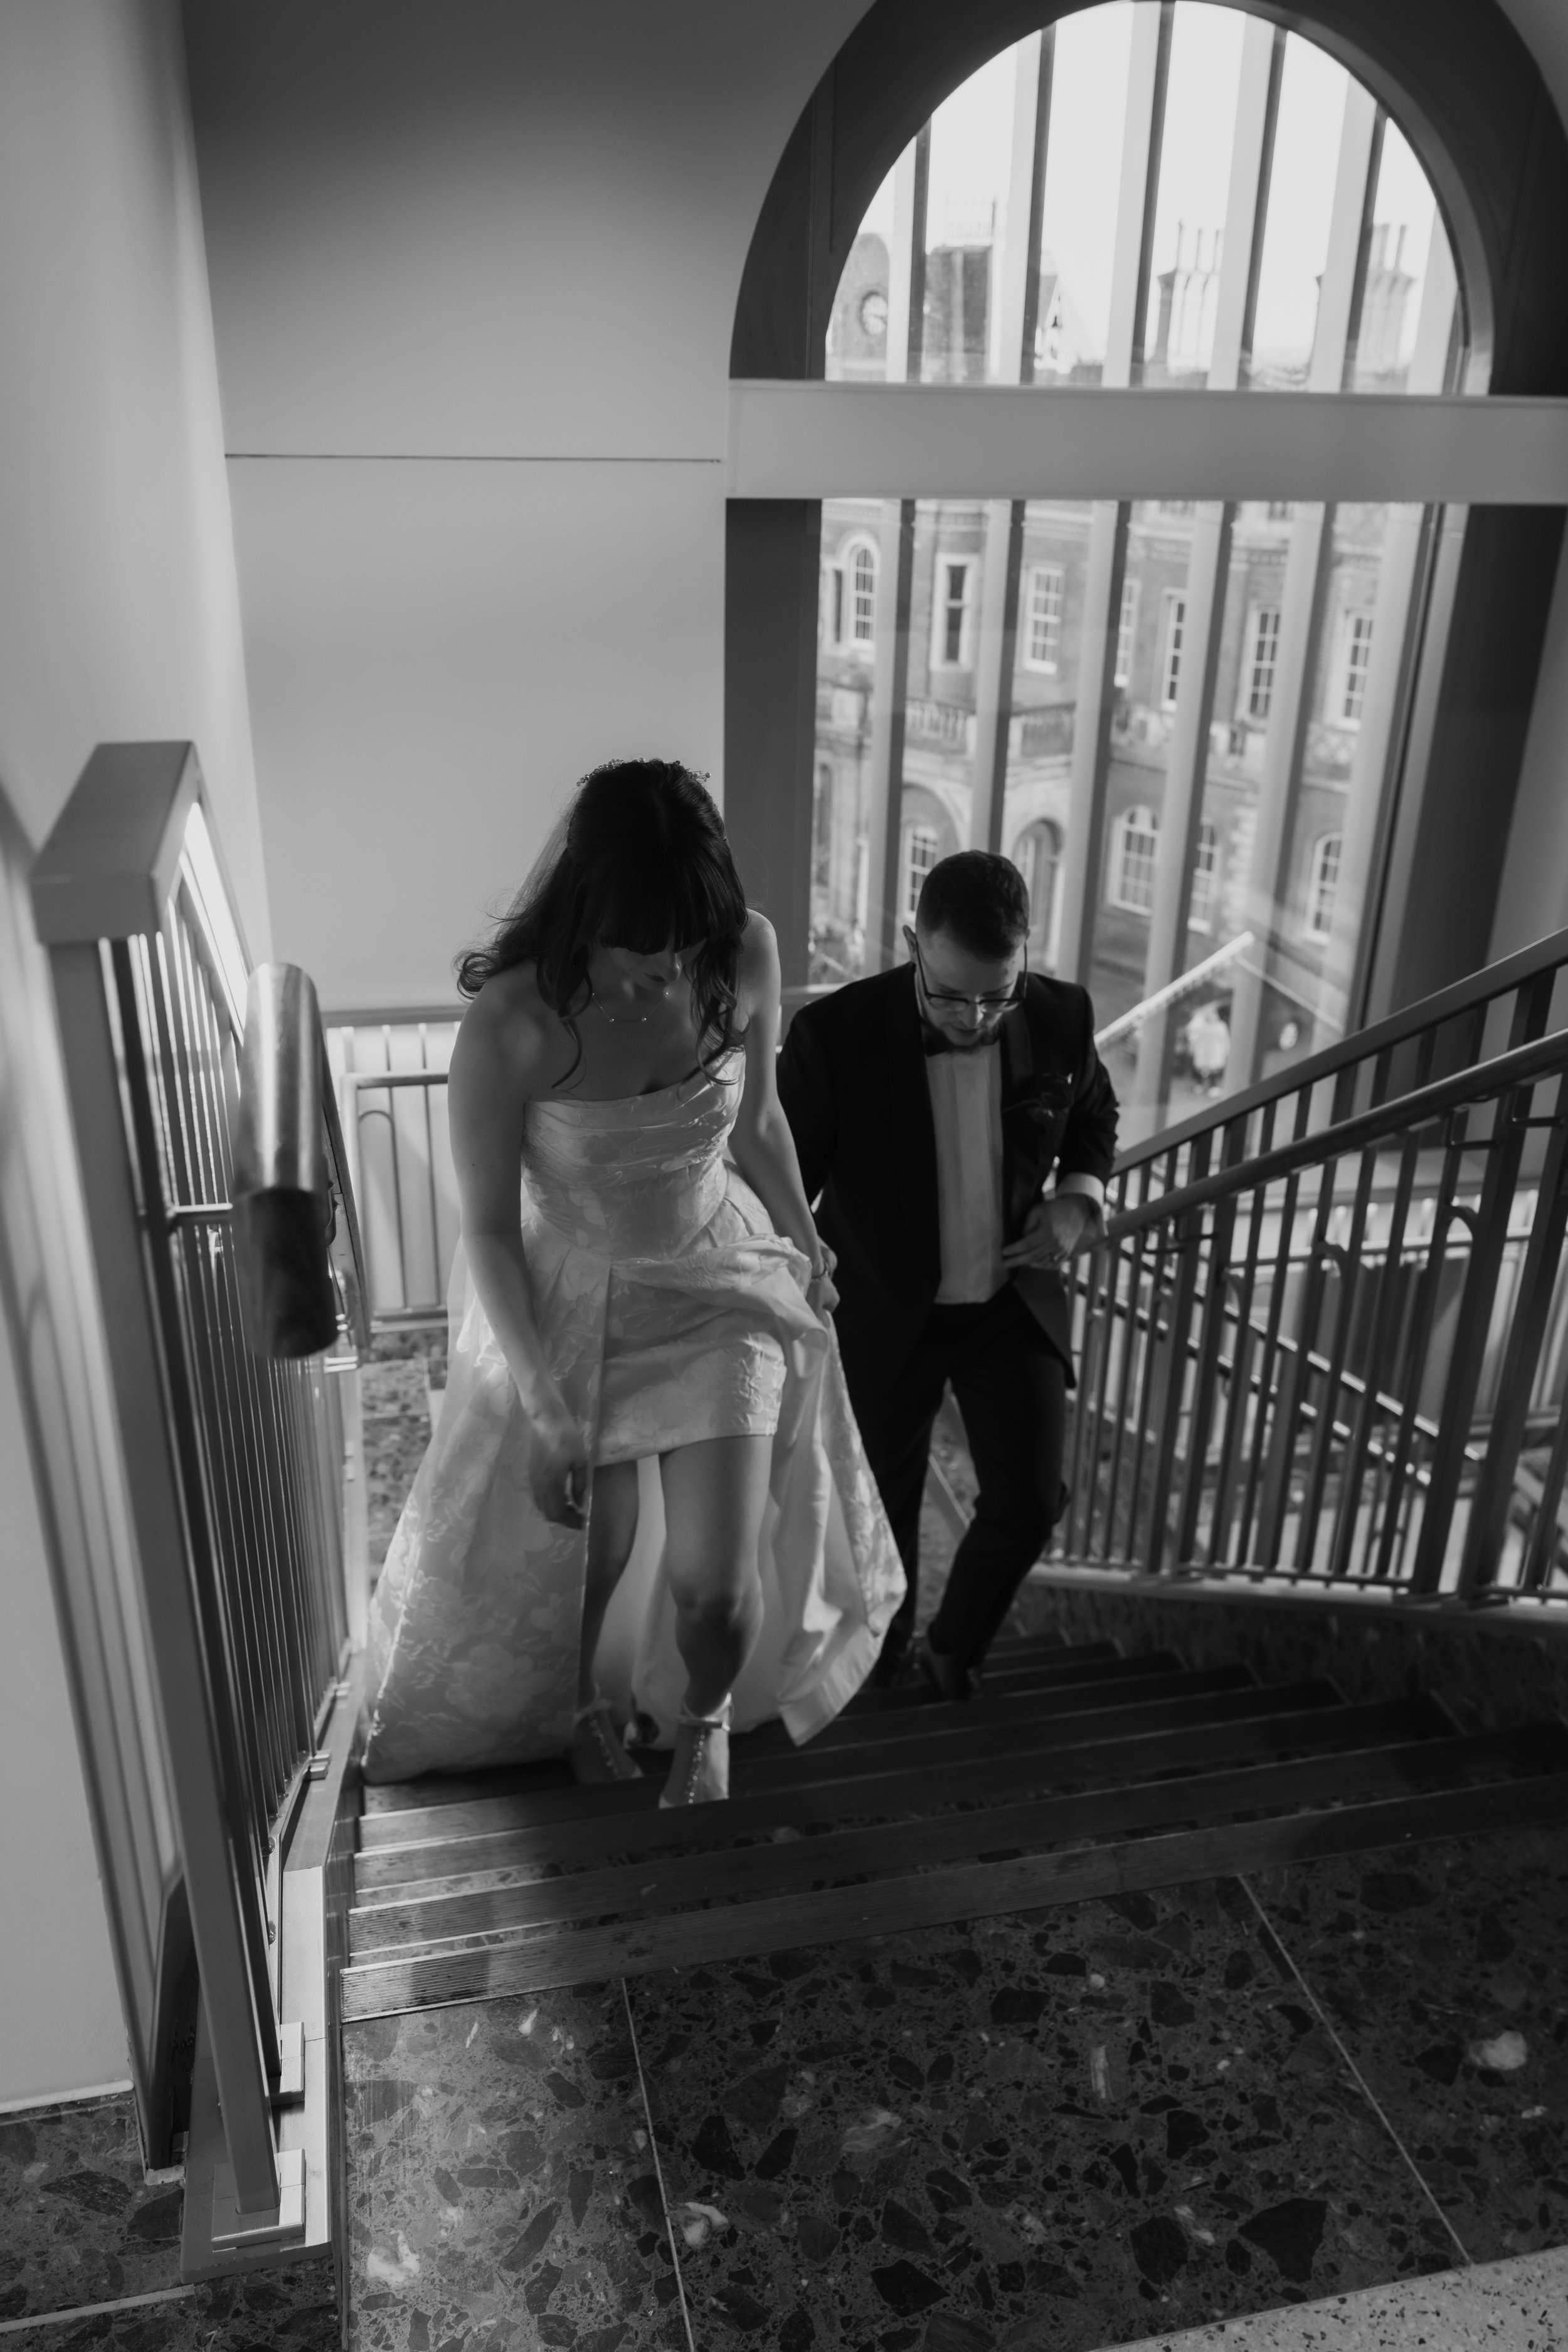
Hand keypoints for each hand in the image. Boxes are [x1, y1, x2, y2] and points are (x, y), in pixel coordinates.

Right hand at [526, 1400, 589, 1527]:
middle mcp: (539, 1486)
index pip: (558, 1513)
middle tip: (578, 1516)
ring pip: (541, 1505)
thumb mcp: (581, 1461)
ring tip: (571, 1507)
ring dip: (556, 1510)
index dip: (570, 1522)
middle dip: (563, 1519)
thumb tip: (578, 1503)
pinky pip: (538, 1496)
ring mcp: (533, 1480)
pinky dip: (549, 1501)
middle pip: (548, 1513)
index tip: (582, 1523)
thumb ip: (579, 1485)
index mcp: (551, 1484)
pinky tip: (561, 1495)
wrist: (546, 1420)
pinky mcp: (531, 1473)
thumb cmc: (567, 1438)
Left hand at [806, 1267, 839, 1316]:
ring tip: (804, 1296)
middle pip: (822, 1304)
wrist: (812, 1268)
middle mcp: (833, 1292)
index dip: (818, 1315)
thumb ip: (819, 1317)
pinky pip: (814, 1287)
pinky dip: (809, 1289)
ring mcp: (827, 1284)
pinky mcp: (820, 1277)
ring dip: (810, 1296)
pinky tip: (804, 1288)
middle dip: (814, 1305)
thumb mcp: (816, 1306)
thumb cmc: (815, 1289)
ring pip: (817, 1295)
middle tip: (806, 1304)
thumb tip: (825, 1326)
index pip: (826, 1313)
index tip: (811, 1313)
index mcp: (834, 1300)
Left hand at [1002, 1195, 1094, 1273]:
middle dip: (1016, 1261)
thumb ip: (1027, 1226)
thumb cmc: (1054, 1209)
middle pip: (1032, 1257)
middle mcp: (1055, 1244)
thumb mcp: (1037, 1211)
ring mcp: (1062, 1251)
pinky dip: (1040, 1266)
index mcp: (1047, 1232)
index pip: (1026, 1245)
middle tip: (1005, 1263)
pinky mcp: (1066, 1254)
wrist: (1077, 1212)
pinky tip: (1032, 1263)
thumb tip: (1021, 1240)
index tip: (1003, 1252)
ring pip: (1041, 1263)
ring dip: (1027, 1264)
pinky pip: (1051, 1265)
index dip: (1013, 1249)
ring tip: (1016, 1262)